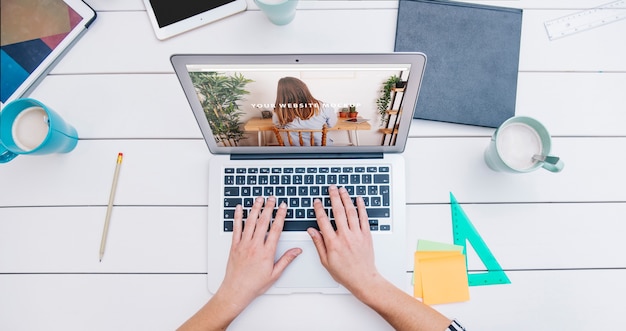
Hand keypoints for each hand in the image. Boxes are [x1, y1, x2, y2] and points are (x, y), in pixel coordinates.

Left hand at [178, 197, 301, 330]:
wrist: (236, 291)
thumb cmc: (254, 285)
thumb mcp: (275, 274)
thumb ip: (286, 259)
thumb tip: (297, 250)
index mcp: (266, 252)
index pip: (276, 229)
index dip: (280, 215)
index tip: (283, 207)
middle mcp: (255, 246)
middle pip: (263, 222)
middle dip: (269, 208)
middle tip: (272, 198)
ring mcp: (243, 244)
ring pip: (250, 222)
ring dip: (255, 209)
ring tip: (259, 199)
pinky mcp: (234, 246)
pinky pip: (236, 228)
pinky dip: (237, 217)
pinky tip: (239, 209)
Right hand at [307, 185, 381, 294]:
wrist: (363, 279)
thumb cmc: (345, 272)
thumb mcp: (326, 261)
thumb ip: (319, 244)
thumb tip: (312, 231)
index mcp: (333, 243)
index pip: (323, 220)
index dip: (319, 209)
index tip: (317, 201)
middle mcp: (345, 236)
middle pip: (338, 212)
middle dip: (333, 197)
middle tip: (331, 188)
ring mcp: (356, 234)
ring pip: (351, 212)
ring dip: (346, 199)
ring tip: (342, 190)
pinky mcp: (366, 235)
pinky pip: (364, 218)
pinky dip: (361, 207)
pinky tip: (358, 199)